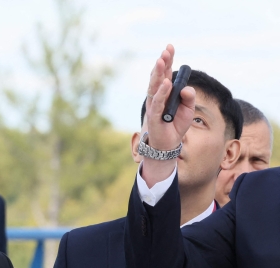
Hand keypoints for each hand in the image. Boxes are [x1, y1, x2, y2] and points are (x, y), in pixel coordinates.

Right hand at [141, 44, 196, 185]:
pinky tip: (166, 84)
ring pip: (155, 87)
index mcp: (165, 93)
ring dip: (158, 74)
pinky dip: (162, 93)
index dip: (167, 61)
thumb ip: (189, 98)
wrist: (169, 144)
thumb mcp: (188, 110)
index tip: (169, 48)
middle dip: (162, 63)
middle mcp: (157, 97)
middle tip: (166, 50)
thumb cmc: (176, 125)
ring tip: (162, 61)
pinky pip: (157, 103)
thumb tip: (186, 88)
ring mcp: (154, 106)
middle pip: (158, 77)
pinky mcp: (154, 117)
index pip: (165, 74)